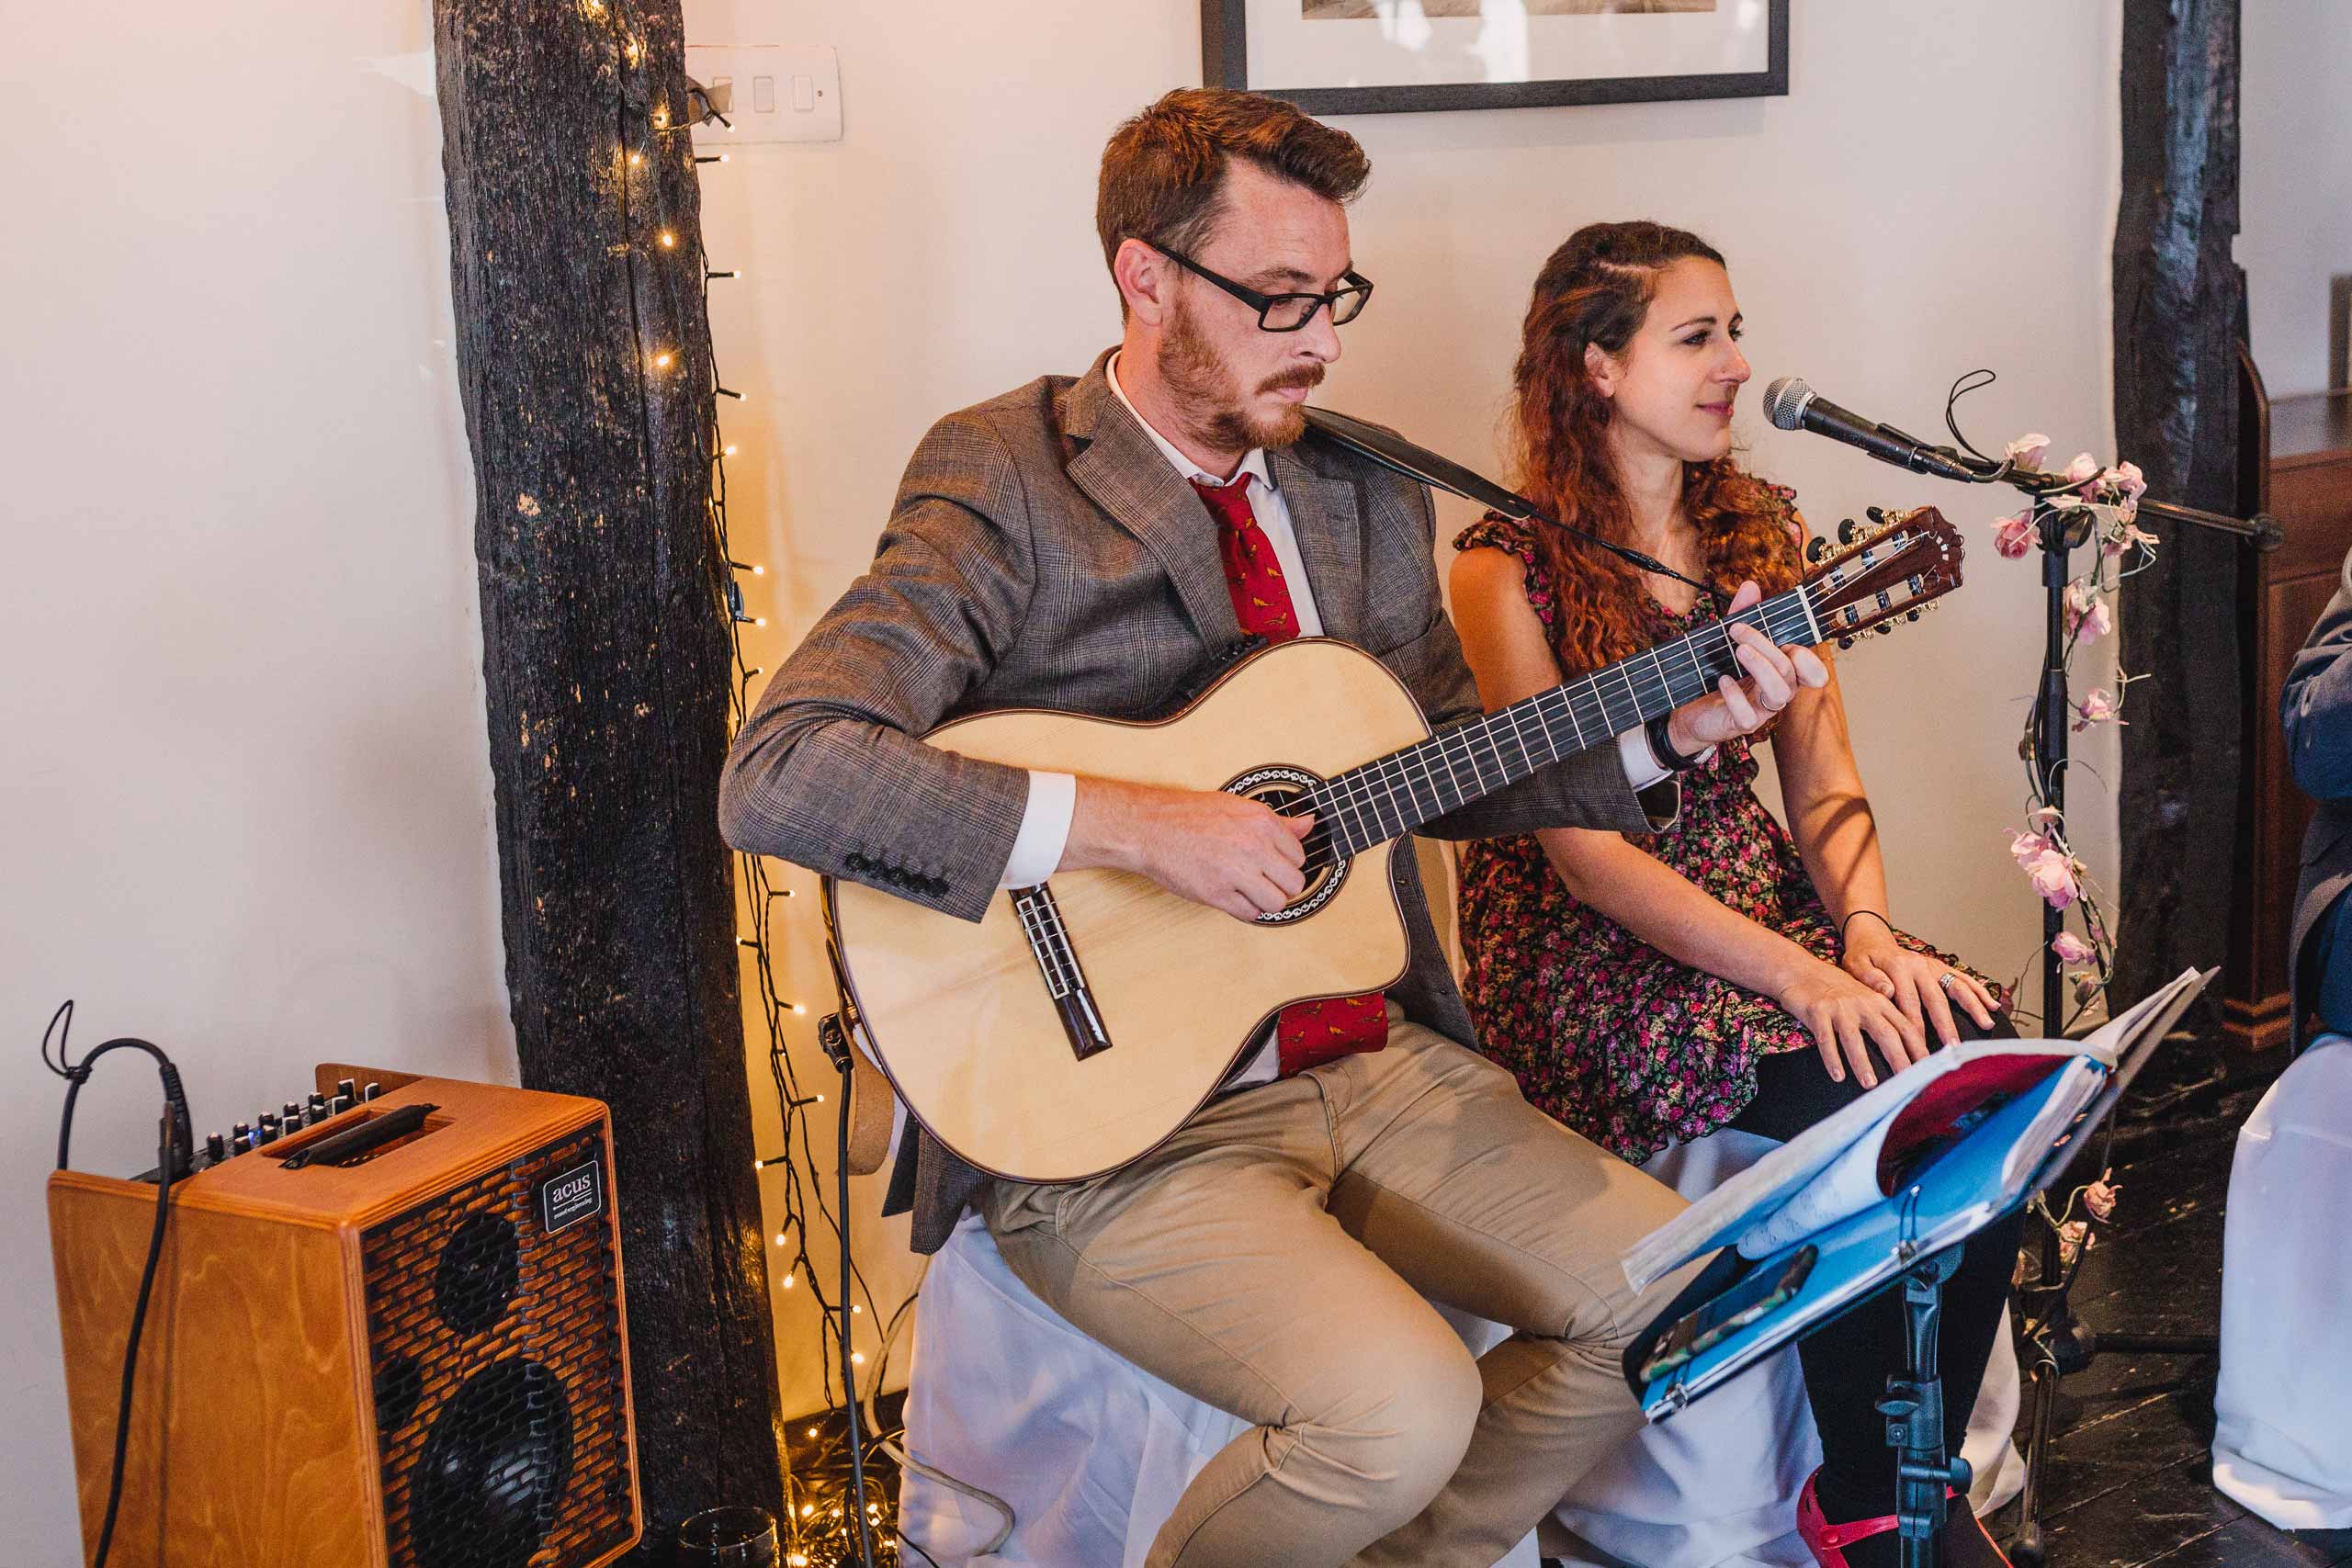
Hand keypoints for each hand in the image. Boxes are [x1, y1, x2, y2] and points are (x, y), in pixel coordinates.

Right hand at [1067, 778, 1313, 922]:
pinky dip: (1245, 909)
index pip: (1299, 854)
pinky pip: (1250, 914)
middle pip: (1294, 882)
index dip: (1286, 862)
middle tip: (1264, 879)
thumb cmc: (1189, 815)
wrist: (1150, 827)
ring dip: (1266, 900)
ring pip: (1277, 902)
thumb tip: (1309, 823)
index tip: (1272, 862)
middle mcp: (1253, 846)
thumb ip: (1278, 822)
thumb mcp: (1238, 806)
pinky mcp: (1217, 894)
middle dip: (1281, 884)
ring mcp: (1236, 871)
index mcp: (1262, 821)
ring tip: (1250, 890)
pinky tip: (1234, 896)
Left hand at [1664, 580, 1830, 755]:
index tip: (1787, 641)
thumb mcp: (1727, 640)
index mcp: (1780, 672)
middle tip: (1737, 629)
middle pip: (1789, 671)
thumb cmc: (1717, 673)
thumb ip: (1741, 614)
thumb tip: (1751, 586)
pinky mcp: (1741, 724)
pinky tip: (1722, 680)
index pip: (1811, 669)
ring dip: (1762, 668)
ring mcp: (1761, 710)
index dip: (1808, 658)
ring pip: (1779, 693)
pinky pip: (1748, 715)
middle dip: (1766, 646)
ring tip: (1739, 651)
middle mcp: (1776, 691)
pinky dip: (1735, 696)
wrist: (1689, 710)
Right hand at [1774, 955, 1928, 1089]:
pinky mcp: (1817, 1012)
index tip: (1928, 1069)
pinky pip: (1826, 1040)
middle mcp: (1862, 1003)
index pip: (1905, 1027)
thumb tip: (1903, 1048)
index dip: (1918, 1048)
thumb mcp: (1864, 997)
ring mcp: (1839, 1007)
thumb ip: (1882, 1016)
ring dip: (1863, 1063)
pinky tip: (1837, 1075)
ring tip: (1870, 1084)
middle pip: (1886, 1034)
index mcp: (1879, 1001)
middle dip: (1899, 1059)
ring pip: (1854, 1039)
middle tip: (1908, 1081)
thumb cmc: (1834, 988)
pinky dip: (1832, 1059)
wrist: (1800, 970)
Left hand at [1839, 924, 1999, 1048]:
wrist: (1872, 940)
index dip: (1916, 1028)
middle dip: (1947, 1025)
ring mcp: (1933, 966)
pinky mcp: (1940, 967)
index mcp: (1898, 967)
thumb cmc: (1861, 958)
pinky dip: (1979, 991)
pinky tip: (1992, 1005)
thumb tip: (1888, 991)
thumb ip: (1869, 978)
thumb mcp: (1855, 965)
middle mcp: (1919, 965)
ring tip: (1986, 1024)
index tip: (1921, 1049)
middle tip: (1954, 1046)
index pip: (1909, 1004)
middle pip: (1936, 999)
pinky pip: (1963, 978)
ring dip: (1973, 1006)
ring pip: (1957, 987)